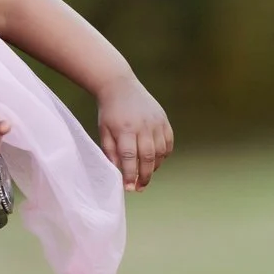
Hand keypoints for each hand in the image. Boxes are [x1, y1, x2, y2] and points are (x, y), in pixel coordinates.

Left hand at [95, 73, 172, 190]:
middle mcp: (143, 125)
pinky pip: (168, 142)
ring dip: (154, 167)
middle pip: (148, 157)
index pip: (129, 157)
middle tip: (139, 188)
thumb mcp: (104, 131)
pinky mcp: (163, 119)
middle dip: (144, 176)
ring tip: (145, 174)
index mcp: (124, 129)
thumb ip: (111, 151)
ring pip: (160, 152)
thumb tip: (118, 172)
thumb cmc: (109, 111)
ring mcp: (156, 122)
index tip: (129, 188)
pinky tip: (155, 160)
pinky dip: (164, 154)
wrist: (119, 85)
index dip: (130, 174)